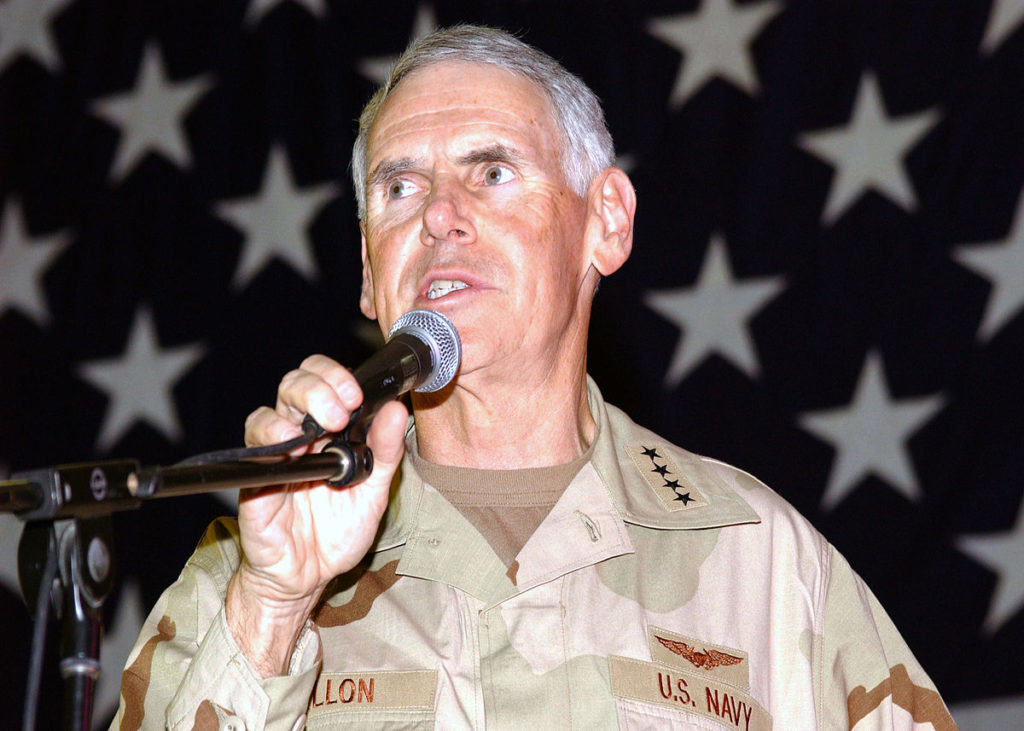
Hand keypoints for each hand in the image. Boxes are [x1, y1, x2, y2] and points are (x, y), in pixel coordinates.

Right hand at [226, 354, 407, 674]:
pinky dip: (269, 440)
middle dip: (319, 386)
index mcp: (327, 433)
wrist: (310, 577)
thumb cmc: (337, 532)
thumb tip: (396, 410)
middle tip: (341, 411)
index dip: (336, 377)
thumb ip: (385, 452)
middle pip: (294, 385)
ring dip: (295, 410)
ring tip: (319, 430)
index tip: (358, 394)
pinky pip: (251, 451)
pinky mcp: (254, 482)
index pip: (323, 381)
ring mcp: (273, 459)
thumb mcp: (374, 492)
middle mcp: (298, 438)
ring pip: (268, 411)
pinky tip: (290, 448)